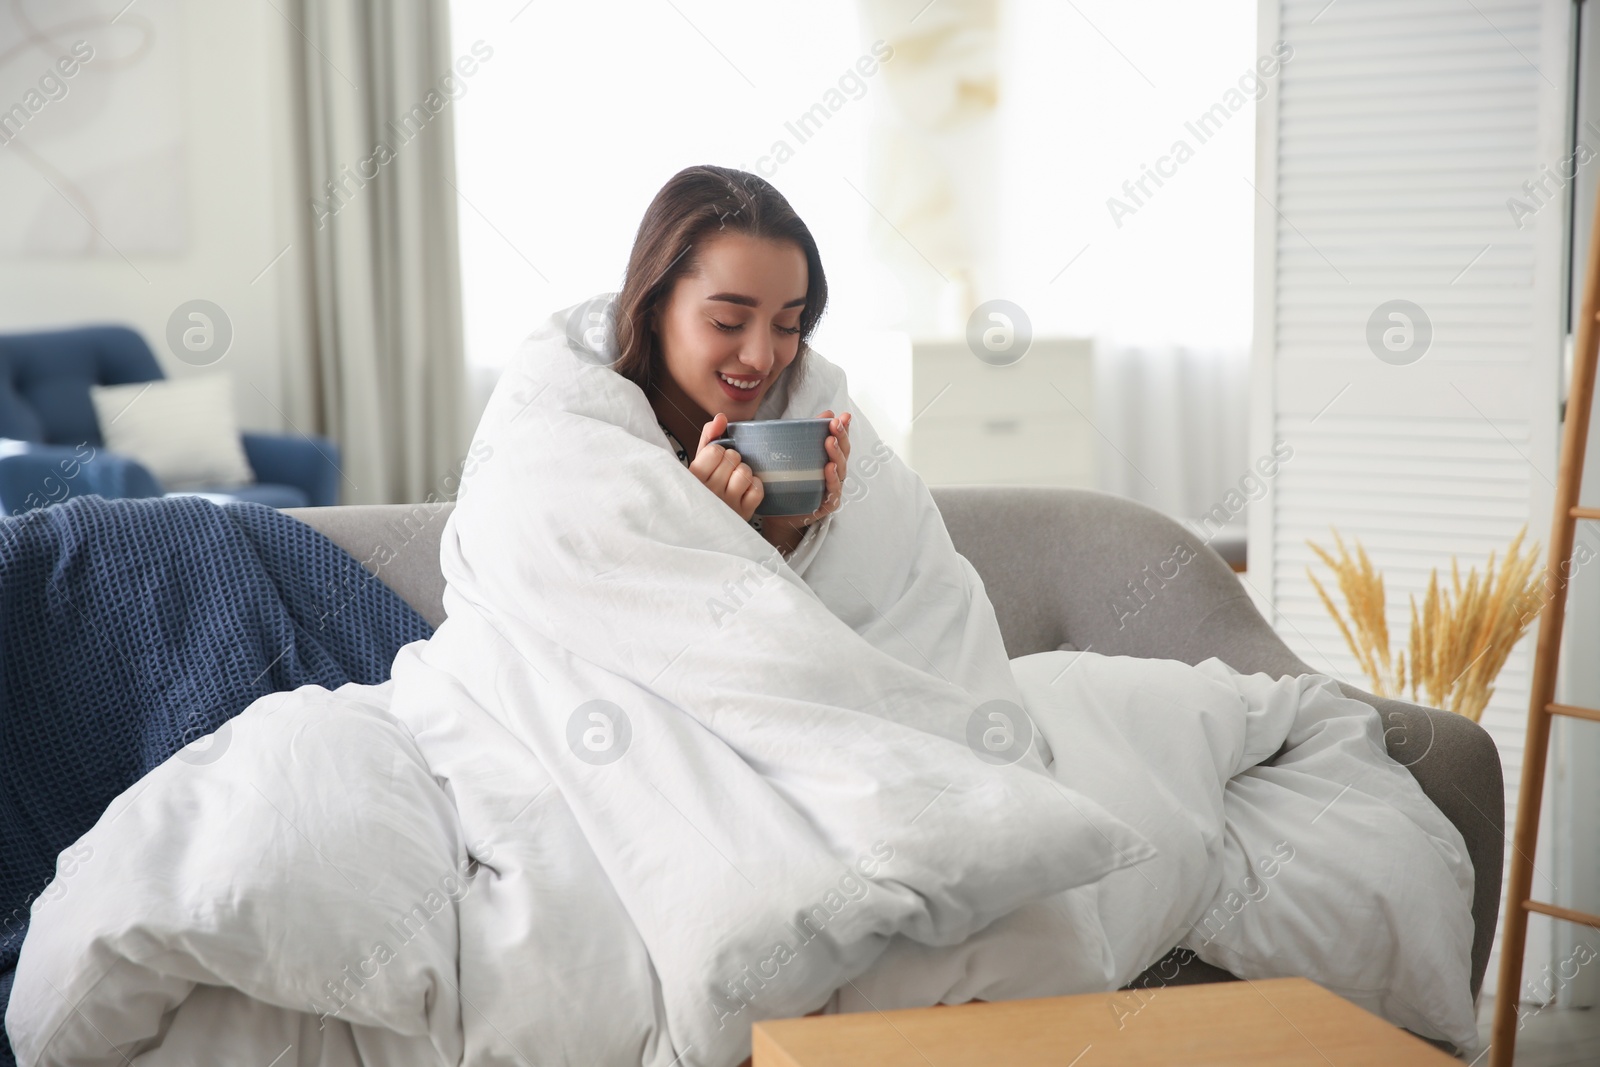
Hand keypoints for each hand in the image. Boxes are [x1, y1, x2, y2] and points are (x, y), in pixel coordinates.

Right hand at [690, 413, 763, 520]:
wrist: (700, 526)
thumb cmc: (701, 489)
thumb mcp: (698, 463)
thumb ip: (709, 438)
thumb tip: (721, 418)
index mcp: (692, 478)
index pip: (715, 451)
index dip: (718, 452)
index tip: (714, 462)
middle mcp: (708, 493)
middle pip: (733, 458)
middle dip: (731, 461)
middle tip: (723, 473)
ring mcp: (726, 506)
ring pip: (746, 472)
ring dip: (743, 474)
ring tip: (733, 482)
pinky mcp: (743, 515)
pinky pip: (757, 490)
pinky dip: (754, 487)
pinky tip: (744, 491)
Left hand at [764, 410, 851, 540]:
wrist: (779, 515)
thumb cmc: (791, 484)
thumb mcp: (797, 457)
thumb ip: (808, 436)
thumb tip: (825, 413)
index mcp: (829, 461)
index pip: (840, 442)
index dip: (844, 429)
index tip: (844, 415)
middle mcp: (834, 475)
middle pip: (843, 454)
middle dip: (841, 437)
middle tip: (836, 423)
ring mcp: (832, 490)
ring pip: (840, 470)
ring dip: (836, 454)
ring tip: (831, 441)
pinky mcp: (827, 505)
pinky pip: (833, 492)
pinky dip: (832, 479)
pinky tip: (829, 468)